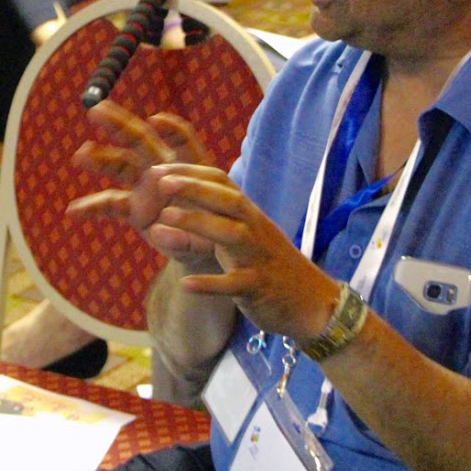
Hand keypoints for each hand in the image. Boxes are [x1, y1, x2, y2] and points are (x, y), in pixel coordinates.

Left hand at [68, 100, 335, 340]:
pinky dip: (211, 284)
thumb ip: (218, 216)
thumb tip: (183, 196)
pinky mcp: (260, 287)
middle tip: (160, 181)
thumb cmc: (268, 264)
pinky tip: (185, 284)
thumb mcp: (246, 233)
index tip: (158, 168)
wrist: (312, 302)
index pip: (222, 183)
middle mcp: (256, 229)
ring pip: (231, 234)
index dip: (191, 173)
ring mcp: (259, 257)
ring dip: (199, 223)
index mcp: (249, 214)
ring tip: (165, 217)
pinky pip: (235, 284)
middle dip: (195, 188)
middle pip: (228, 200)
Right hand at [69, 99, 211, 257]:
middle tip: (97, 111)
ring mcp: (146, 187)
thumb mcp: (212, 230)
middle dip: (119, 125)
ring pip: (120, 165)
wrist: (207, 245)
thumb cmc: (216, 227)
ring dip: (100, 158)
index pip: (181, 140)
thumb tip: (160, 232)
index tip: (157, 120)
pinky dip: (92, 207)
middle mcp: (164, 168)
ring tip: (81, 155)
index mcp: (188, 164)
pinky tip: (73, 211)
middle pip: (140, 140)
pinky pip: (110, 204)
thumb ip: (187, 233)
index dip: (171, 129)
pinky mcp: (135, 209)